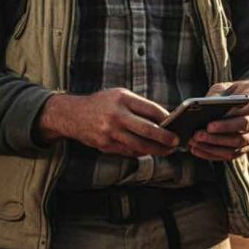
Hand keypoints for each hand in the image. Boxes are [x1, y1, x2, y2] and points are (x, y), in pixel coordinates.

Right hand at [37, 88, 179, 157]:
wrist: (72, 115)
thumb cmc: (100, 103)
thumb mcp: (119, 95)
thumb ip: (138, 106)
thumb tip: (162, 119)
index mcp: (122, 99)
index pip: (151, 109)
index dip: (166, 118)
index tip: (175, 123)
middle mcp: (116, 115)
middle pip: (148, 130)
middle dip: (165, 137)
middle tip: (176, 141)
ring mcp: (110, 132)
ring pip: (140, 145)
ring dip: (156, 149)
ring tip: (166, 150)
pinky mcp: (105, 145)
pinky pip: (129, 152)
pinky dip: (141, 152)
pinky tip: (149, 151)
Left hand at [188, 80, 248, 160]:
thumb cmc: (239, 91)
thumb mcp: (228, 86)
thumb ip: (217, 96)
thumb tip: (200, 109)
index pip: (244, 116)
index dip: (227, 123)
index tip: (209, 125)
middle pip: (240, 135)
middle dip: (217, 137)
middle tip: (198, 135)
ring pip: (237, 147)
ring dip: (214, 147)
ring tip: (195, 142)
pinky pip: (233, 154)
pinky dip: (214, 153)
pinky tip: (199, 149)